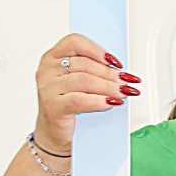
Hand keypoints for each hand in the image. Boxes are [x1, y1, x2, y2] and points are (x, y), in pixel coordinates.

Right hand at [33, 34, 138, 154]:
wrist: (55, 133)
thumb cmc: (68, 104)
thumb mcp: (78, 83)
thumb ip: (92, 70)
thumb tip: (120, 70)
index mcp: (52, 58)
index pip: (74, 42)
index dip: (97, 50)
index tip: (116, 62)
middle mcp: (47, 70)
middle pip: (84, 64)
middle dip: (110, 73)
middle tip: (127, 80)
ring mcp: (48, 89)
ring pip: (84, 81)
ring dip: (109, 86)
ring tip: (123, 92)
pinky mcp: (53, 107)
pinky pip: (79, 100)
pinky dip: (99, 101)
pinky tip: (111, 102)